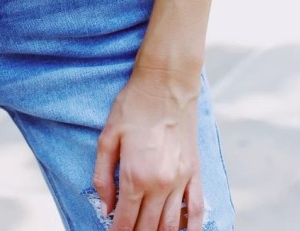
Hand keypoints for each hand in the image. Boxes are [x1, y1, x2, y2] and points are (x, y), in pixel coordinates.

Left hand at [92, 63, 203, 230]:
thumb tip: (105, 206)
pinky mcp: (194, 172)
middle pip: (148, 228)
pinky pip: (196, 210)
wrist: (167, 83)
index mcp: (135, 176)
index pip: (125, 221)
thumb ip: (102, 175)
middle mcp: (160, 184)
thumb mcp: (107, 136)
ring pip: (171, 226)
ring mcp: (181, 180)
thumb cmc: (133, 105)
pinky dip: (192, 229)